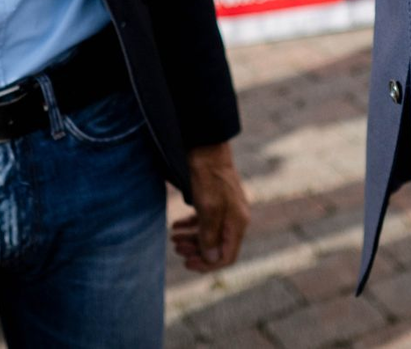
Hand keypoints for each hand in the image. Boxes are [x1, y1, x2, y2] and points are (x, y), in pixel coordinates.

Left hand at [171, 141, 249, 272]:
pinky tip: (176, 224)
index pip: (226, 257)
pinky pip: (205, 220)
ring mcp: (227, 208)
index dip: (207, 264)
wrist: (206, 145)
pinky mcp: (217, 199)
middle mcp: (235, 218)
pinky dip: (191, 225)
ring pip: (209, 233)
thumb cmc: (208, 175)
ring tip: (173, 237)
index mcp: (238, 222)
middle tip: (176, 248)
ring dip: (191, 239)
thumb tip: (211, 260)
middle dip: (195, 251)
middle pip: (216, 247)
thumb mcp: (208, 208)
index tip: (186, 263)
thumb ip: (210, 236)